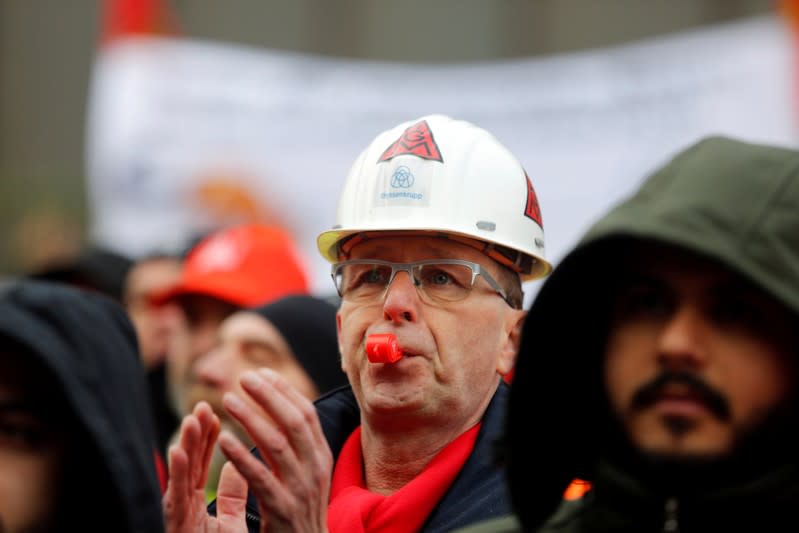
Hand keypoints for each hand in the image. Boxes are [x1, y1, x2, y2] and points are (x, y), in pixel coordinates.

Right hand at [163, 402, 248, 532]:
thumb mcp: (226, 524)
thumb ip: (230, 495)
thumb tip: (238, 465)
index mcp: (196, 503)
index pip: (203, 465)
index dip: (209, 439)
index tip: (215, 412)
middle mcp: (184, 507)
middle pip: (190, 465)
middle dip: (197, 435)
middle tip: (204, 406)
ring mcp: (177, 517)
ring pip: (181, 476)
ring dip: (186, 446)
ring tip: (193, 419)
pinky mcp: (176, 525)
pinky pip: (174, 498)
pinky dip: (176, 473)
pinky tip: (179, 450)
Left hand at [218, 368, 332, 532]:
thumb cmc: (300, 511)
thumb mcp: (306, 474)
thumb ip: (295, 445)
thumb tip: (279, 407)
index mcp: (321, 457)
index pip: (306, 413)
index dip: (284, 390)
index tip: (261, 372)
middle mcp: (315, 469)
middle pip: (294, 422)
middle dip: (268, 395)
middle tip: (243, 376)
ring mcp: (300, 490)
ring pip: (276, 445)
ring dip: (250, 418)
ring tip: (227, 400)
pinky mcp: (282, 510)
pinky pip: (260, 477)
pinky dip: (241, 456)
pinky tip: (223, 440)